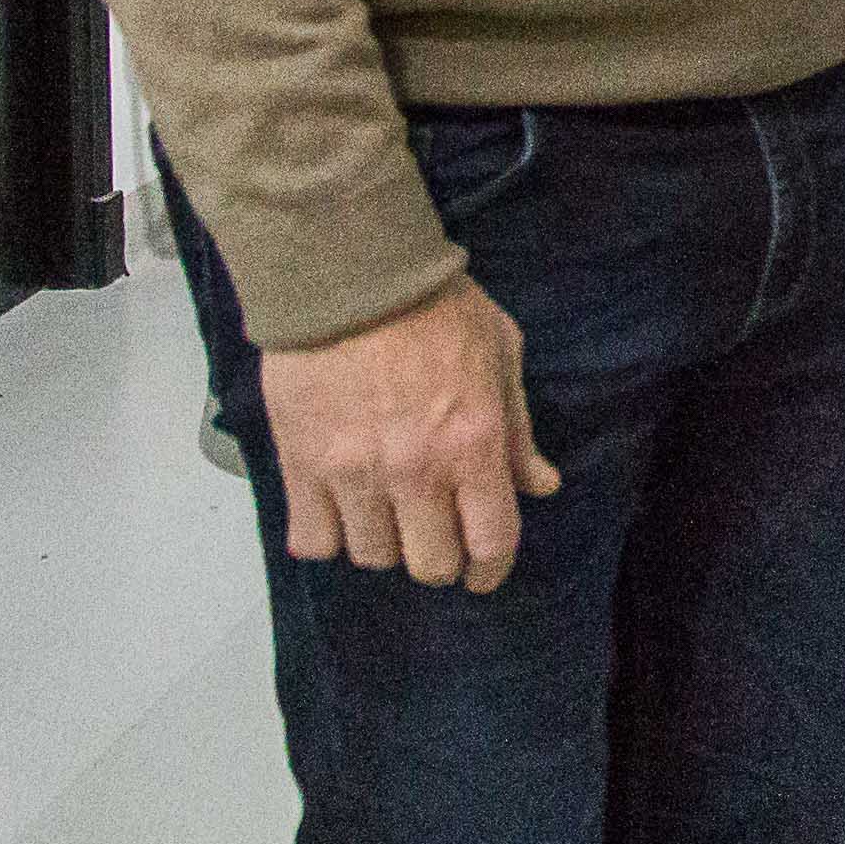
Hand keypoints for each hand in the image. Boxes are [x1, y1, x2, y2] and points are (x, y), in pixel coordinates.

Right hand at [258, 276, 559, 591]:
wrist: (349, 271)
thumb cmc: (434, 304)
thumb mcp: (500, 352)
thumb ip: (519, 429)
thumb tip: (541, 486)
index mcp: (474, 444)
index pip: (491, 543)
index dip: (490, 571)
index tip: (482, 572)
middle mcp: (417, 470)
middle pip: (429, 565)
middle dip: (438, 559)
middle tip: (432, 534)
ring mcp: (355, 473)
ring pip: (371, 557)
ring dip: (383, 543)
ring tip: (383, 512)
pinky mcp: (302, 465)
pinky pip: (313, 540)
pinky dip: (326, 536)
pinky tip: (336, 510)